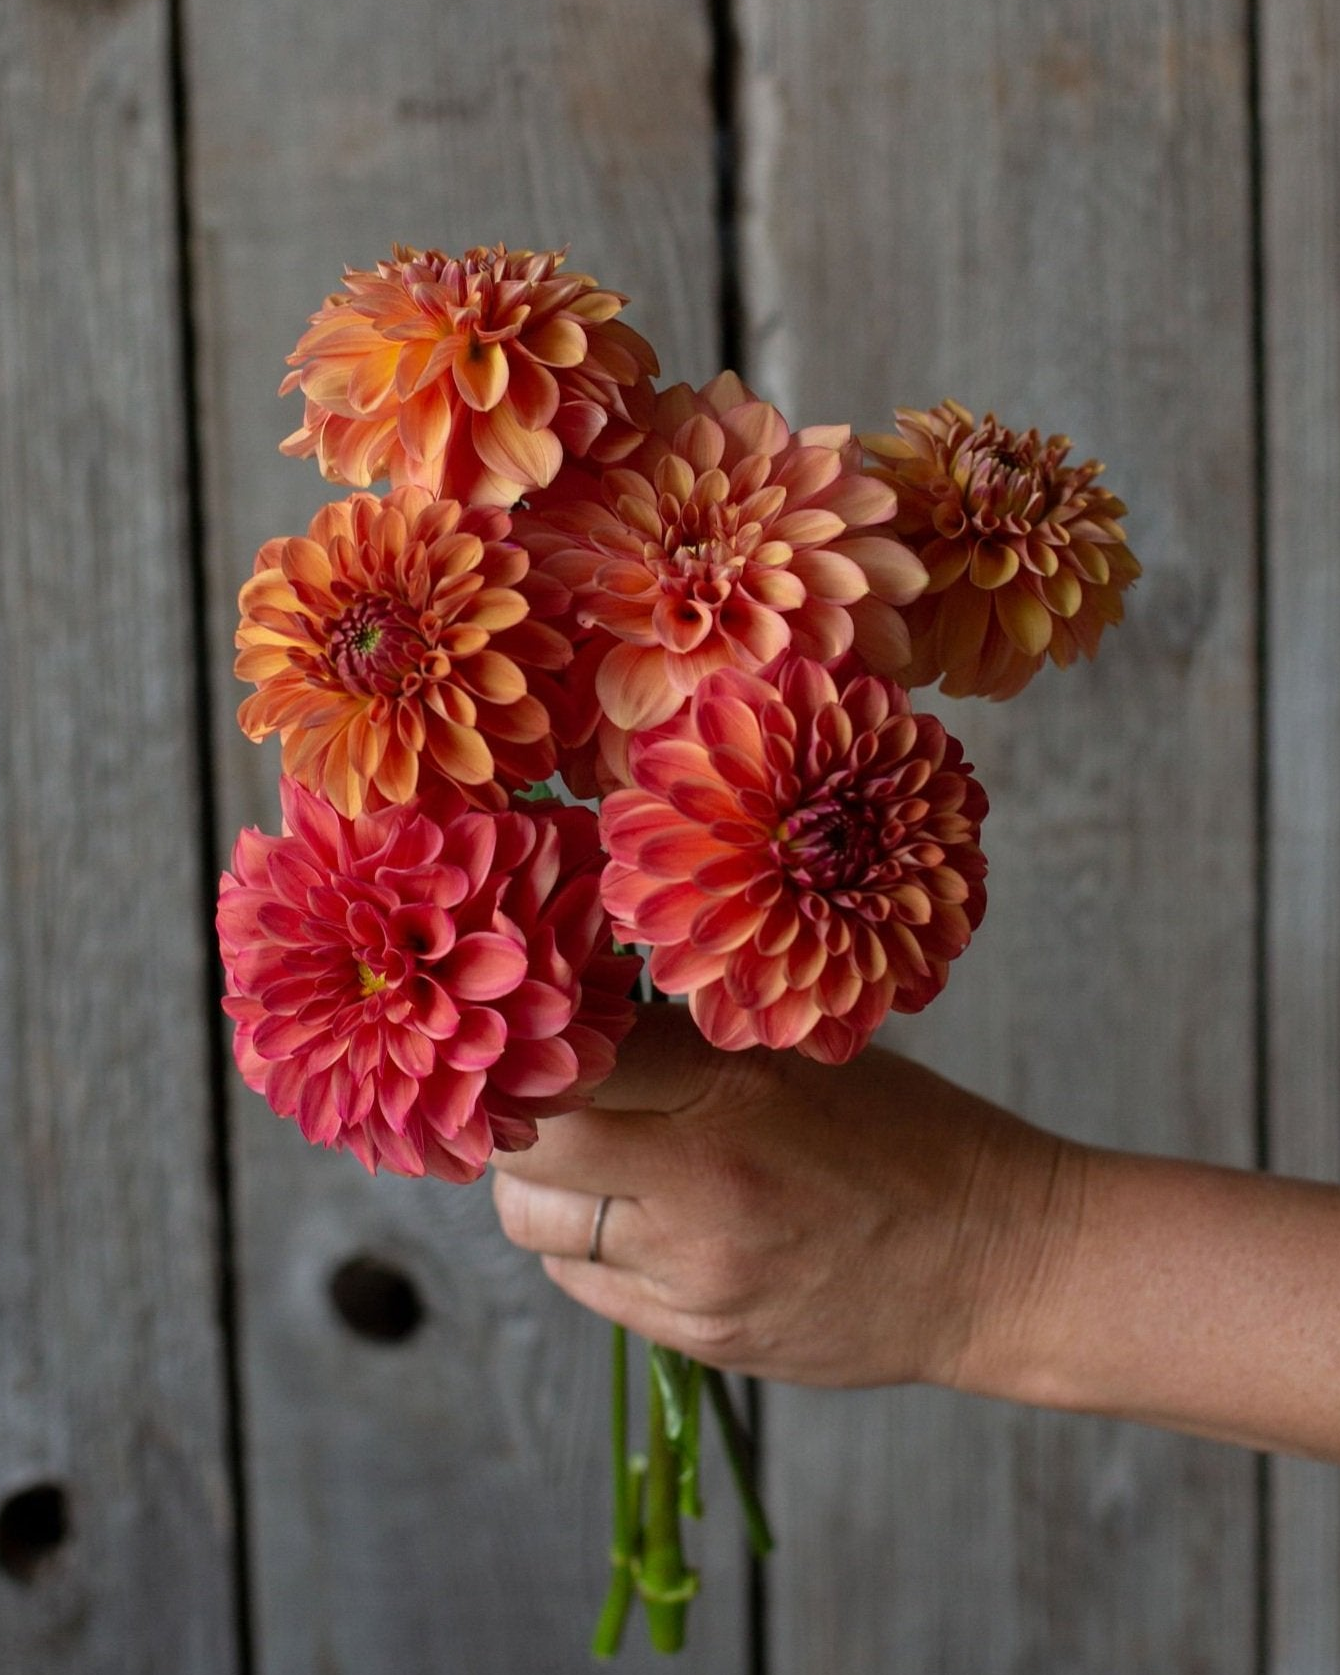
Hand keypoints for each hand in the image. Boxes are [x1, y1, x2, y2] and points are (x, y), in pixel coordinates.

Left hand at [491, 1002, 1072, 1386]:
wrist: (998, 1259)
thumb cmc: (909, 1135)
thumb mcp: (808, 1054)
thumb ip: (694, 1043)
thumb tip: (582, 1014)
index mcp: (736, 1087)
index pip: (572, 1053)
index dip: (538, 1038)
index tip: (540, 1029)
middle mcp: (703, 1181)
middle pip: (526, 1145)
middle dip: (519, 1116)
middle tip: (546, 1098)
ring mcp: (696, 1273)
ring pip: (535, 1224)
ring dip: (542, 1189)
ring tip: (596, 1165)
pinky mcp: (701, 1337)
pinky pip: (583, 1285)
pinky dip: (585, 1250)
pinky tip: (640, 1224)